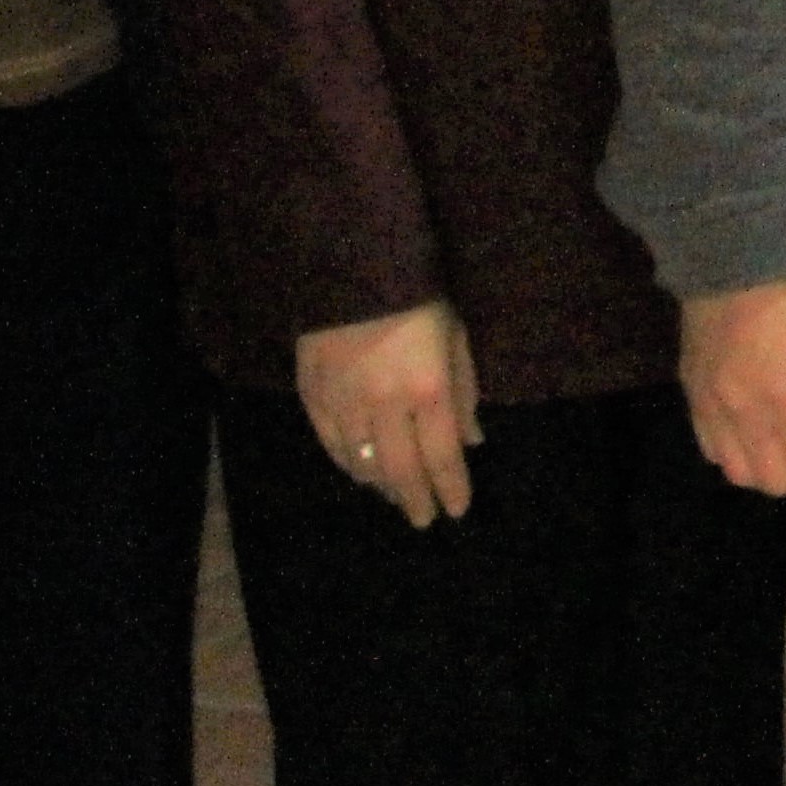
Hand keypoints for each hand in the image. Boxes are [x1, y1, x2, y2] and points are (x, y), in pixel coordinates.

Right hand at [295, 300, 480, 528]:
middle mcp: (385, 405)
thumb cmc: (420, 298)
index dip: (450, 487)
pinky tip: (357, 472)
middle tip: (423, 519)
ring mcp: (344, 401)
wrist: (353, 266)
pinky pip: (330, 442)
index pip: (441, 456)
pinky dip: (345, 463)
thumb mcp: (456, 337)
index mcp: (428, 389)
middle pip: (400, 468)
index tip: (457, 510)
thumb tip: (472, 440)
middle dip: (414, 499)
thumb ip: (464, 391)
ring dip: (380, 484)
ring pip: (361, 461)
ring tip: (394, 496)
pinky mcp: (313, 393)